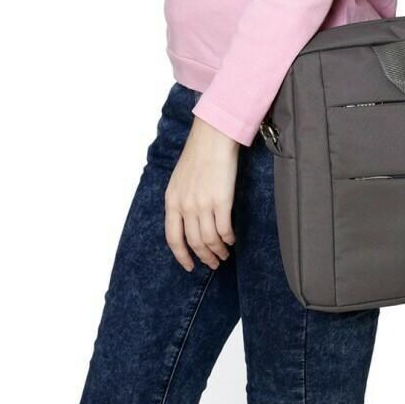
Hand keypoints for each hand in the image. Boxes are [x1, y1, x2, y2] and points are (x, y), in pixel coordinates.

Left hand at [164, 116, 239, 271]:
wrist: (213, 137)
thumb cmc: (198, 154)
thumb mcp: (179, 180)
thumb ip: (180, 201)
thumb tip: (188, 221)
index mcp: (172, 201)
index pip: (173, 238)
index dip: (181, 256)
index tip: (189, 266)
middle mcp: (185, 206)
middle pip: (193, 243)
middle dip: (204, 257)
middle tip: (213, 263)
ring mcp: (203, 204)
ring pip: (209, 240)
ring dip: (218, 251)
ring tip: (224, 254)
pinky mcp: (222, 201)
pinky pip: (224, 229)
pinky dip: (229, 239)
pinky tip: (232, 239)